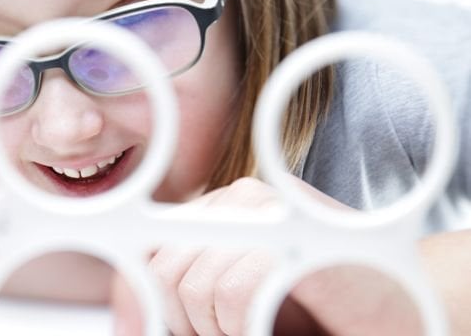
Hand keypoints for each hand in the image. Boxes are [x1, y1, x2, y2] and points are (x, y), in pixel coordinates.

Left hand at [118, 177, 421, 335]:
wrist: (396, 299)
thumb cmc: (313, 306)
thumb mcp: (230, 302)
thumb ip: (184, 302)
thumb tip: (127, 323)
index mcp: (218, 212)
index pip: (149, 251)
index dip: (141, 300)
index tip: (148, 331)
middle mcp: (236, 199)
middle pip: (164, 268)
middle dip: (185, 321)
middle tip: (227, 333)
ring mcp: (266, 206)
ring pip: (192, 282)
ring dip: (217, 328)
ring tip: (254, 326)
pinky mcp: (292, 226)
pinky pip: (232, 292)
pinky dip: (245, 326)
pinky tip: (272, 322)